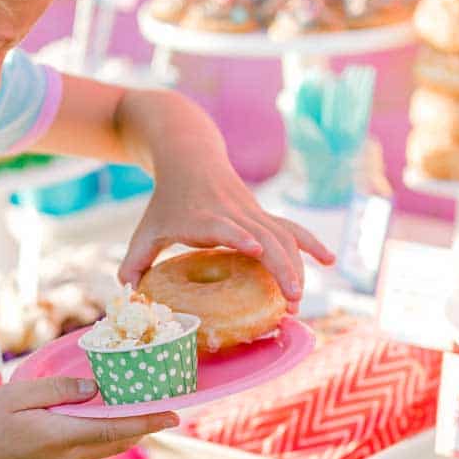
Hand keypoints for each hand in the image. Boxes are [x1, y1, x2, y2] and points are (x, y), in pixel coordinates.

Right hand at [0, 377, 178, 458]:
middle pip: (113, 442)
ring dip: (119, 432)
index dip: (148, 421)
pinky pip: (80, 452)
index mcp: (61, 438)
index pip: (115, 429)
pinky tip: (94, 422)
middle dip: (141, 426)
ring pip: (98, 448)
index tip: (175, 415)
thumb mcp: (17, 396)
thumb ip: (58, 391)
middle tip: (164, 410)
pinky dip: (97, 437)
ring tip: (135, 412)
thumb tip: (93, 389)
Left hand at [119, 162, 334, 306]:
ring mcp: (252, 212)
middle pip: (265, 236)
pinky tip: (330, 261)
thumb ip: (135, 262)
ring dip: (296, 266)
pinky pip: (292, 229)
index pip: (223, 225)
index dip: (239, 236)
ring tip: (297, 301)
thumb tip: (128, 295)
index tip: (254, 248)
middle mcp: (232, 213)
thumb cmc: (166, 200)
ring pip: (283, 236)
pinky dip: (311, 244)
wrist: (189, 156)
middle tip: (290, 301)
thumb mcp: (146, 229)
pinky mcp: (263, 214)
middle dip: (280, 268)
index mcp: (202, 216)